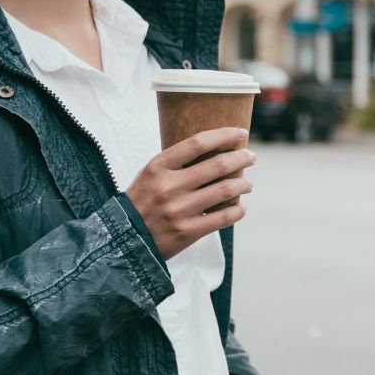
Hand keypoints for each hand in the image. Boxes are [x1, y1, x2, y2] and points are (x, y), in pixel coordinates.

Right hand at [125, 128, 255, 259]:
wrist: (123, 241)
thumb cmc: (141, 203)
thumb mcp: (149, 175)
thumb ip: (175, 163)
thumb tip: (213, 149)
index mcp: (158, 167)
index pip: (197, 143)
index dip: (224, 135)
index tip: (241, 133)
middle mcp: (169, 187)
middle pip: (217, 165)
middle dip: (241, 158)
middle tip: (251, 157)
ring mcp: (179, 210)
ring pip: (225, 190)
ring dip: (243, 185)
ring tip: (248, 184)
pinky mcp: (188, 232)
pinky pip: (224, 217)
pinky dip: (238, 210)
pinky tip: (241, 207)